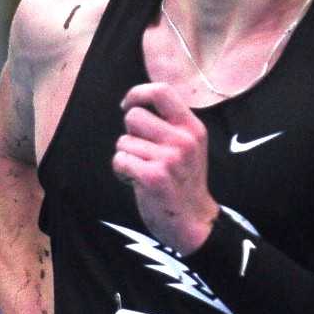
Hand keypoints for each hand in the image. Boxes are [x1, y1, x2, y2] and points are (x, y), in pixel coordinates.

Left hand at [113, 82, 217, 253]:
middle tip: (143, 152)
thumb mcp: (189, 145)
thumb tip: (135, 102)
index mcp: (193, 127)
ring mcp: (170, 158)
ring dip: (127, 156)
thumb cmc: (183, 181)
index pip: (161, 91)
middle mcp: (184, 140)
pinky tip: (136, 181)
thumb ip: (169, 123)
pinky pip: (120, 160)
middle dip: (130, 133)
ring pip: (124, 141)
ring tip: (143, 170)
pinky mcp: (153, 177)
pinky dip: (121, 171)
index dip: (137, 93)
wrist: (193, 222)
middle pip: (134, 116)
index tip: (127, 105)